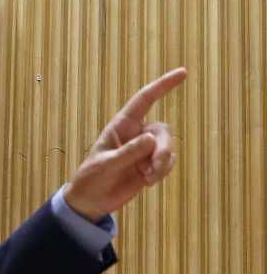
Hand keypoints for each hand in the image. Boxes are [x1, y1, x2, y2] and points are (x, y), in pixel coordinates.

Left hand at [63, 67, 186, 221]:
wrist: (91, 201)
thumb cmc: (92, 178)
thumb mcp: (106, 165)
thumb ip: (127, 153)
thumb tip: (151, 139)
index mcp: (122, 125)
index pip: (145, 99)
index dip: (163, 85)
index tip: (183, 72)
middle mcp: (136, 134)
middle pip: (162, 131)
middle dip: (163, 149)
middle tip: (154, 169)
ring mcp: (144, 150)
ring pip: (167, 147)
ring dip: (163, 163)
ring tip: (149, 179)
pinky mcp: (150, 166)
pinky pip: (168, 162)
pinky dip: (163, 171)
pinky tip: (148, 182)